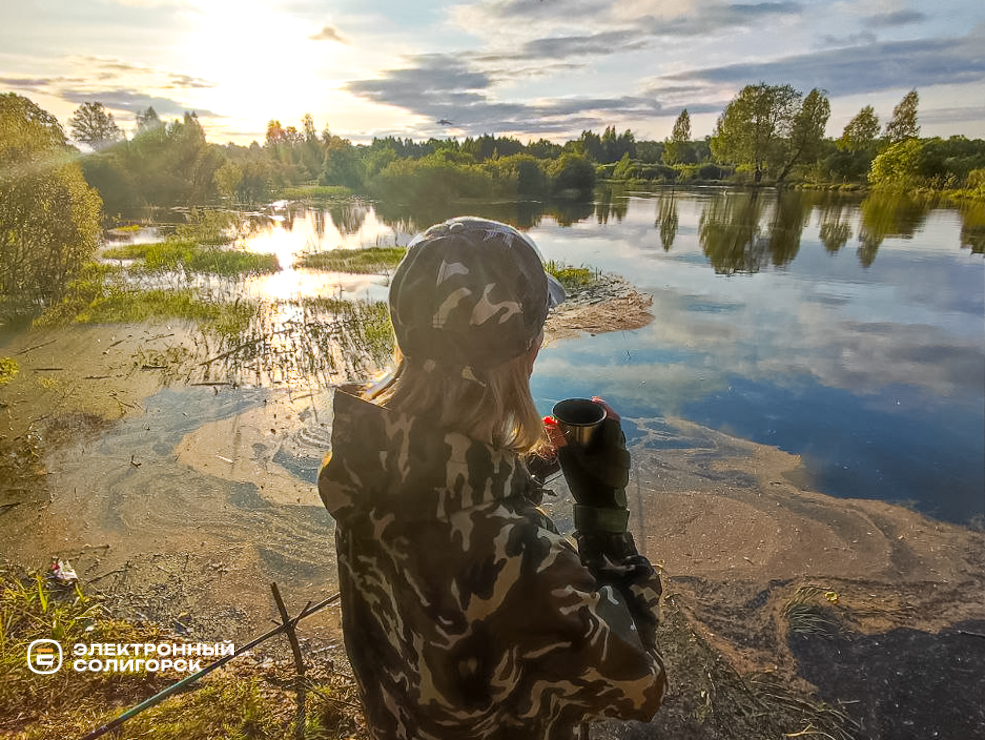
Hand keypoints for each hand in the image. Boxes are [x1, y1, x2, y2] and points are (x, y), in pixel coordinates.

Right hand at [556, 397, 630, 533]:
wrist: (602, 512)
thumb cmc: (587, 485)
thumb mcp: (570, 462)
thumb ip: (560, 441)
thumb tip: (548, 422)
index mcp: (613, 446)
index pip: (613, 419)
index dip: (604, 407)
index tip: (594, 400)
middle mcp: (621, 451)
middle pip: (615, 428)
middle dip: (603, 418)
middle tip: (590, 412)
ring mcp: (623, 462)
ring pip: (616, 439)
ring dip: (605, 431)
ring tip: (592, 426)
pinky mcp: (621, 470)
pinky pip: (615, 449)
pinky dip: (607, 442)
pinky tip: (596, 445)